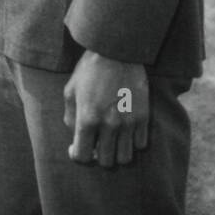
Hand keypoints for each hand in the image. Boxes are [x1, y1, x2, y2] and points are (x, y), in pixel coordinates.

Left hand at [63, 51, 148, 166]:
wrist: (116, 52)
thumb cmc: (89, 71)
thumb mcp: (70, 91)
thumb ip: (71, 117)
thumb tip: (76, 136)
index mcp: (88, 119)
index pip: (82, 156)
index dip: (77, 155)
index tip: (77, 148)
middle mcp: (109, 125)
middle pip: (106, 162)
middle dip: (98, 156)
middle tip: (95, 144)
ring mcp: (129, 123)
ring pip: (125, 158)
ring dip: (116, 153)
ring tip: (111, 140)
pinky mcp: (144, 117)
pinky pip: (140, 144)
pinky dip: (132, 143)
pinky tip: (125, 131)